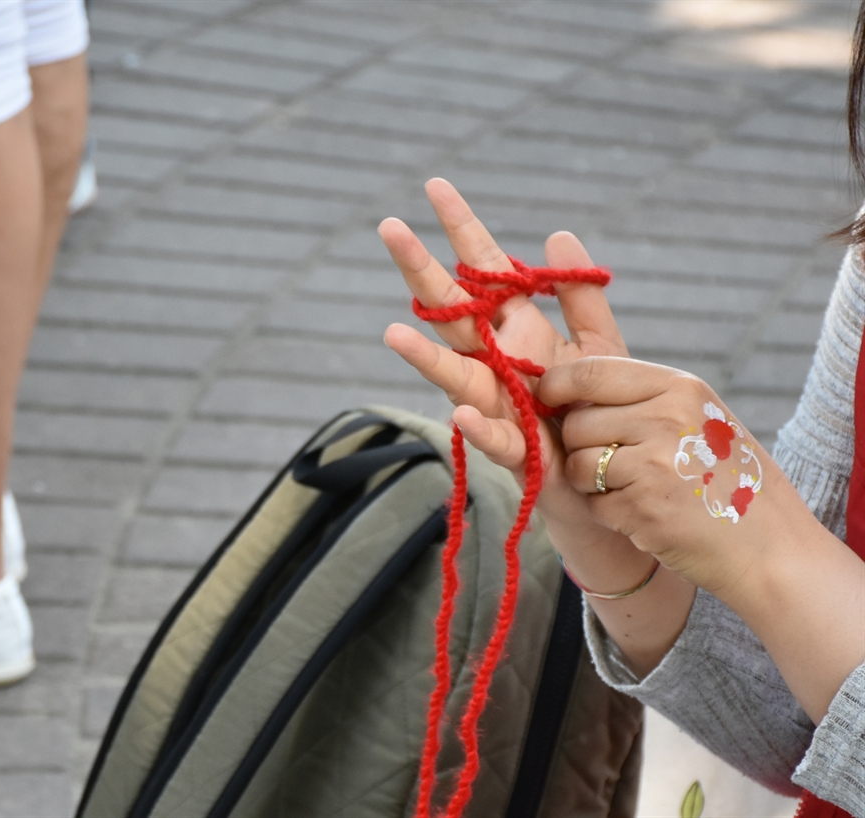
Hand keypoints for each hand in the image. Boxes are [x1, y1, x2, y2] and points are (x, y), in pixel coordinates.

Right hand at [381, 179, 648, 592]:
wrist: (612, 489)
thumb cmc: (599, 418)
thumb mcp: (603, 350)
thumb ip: (582, 299)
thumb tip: (556, 233)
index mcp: (519, 331)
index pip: (484, 272)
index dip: (462, 230)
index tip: (436, 187)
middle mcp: (498, 363)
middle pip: (452, 312)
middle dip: (422, 272)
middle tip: (389, 228)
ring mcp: (500, 406)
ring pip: (455, 373)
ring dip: (423, 356)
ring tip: (393, 332)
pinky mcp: (518, 454)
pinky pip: (495, 440)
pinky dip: (477, 427)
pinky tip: (461, 411)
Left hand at [540, 356, 806, 590]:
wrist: (771, 547)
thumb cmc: (728, 479)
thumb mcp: (698, 418)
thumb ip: (640, 400)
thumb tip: (564, 390)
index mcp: (680, 388)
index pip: (590, 372)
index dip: (556, 385)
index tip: (547, 398)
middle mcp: (667, 418)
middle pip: (577, 423)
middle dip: (582, 446)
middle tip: (618, 464)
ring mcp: (654, 464)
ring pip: (579, 465)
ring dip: (593, 483)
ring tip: (635, 489)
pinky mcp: (642, 508)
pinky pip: (594, 504)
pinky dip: (610, 513)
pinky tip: (647, 515)